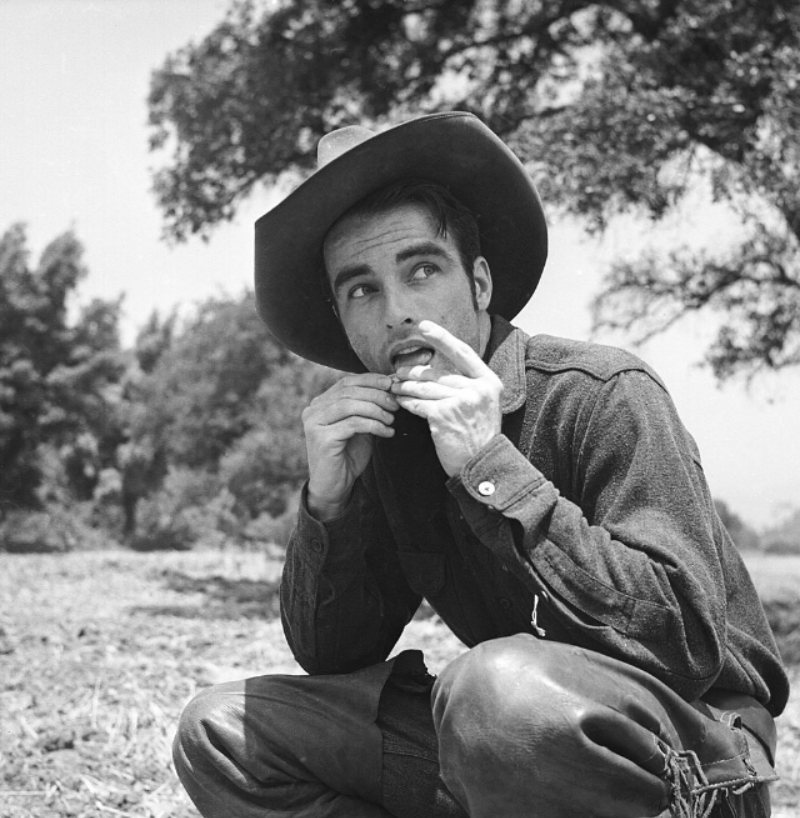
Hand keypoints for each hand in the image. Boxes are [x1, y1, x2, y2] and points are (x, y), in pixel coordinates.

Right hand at [302, 373, 398, 519]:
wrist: (334, 486)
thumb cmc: (348, 455)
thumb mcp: (360, 426)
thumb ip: (368, 407)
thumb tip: (389, 387)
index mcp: (321, 403)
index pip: (346, 382)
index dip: (370, 380)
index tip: (391, 383)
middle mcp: (313, 410)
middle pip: (349, 392)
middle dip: (377, 396)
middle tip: (395, 405)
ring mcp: (314, 423)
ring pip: (350, 406)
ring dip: (376, 410)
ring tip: (391, 419)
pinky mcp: (321, 438)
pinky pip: (353, 424)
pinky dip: (374, 425)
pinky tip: (386, 432)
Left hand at [390, 320, 502, 475]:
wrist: (481, 465)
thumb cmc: (478, 436)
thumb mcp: (483, 405)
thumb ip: (466, 385)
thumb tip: (435, 370)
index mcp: (489, 382)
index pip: (463, 353)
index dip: (443, 338)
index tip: (425, 326)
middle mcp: (477, 388)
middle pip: (438, 373)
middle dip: (414, 373)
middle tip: (397, 374)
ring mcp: (461, 401)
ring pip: (425, 387)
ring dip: (405, 387)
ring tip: (394, 387)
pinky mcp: (444, 415)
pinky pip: (419, 403)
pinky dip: (407, 402)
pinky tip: (400, 402)